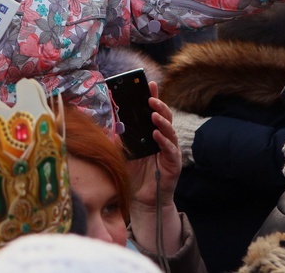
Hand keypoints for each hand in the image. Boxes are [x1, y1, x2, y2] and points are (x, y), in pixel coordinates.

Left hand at [126, 81, 181, 212]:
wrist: (143, 200)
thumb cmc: (135, 175)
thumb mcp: (125, 153)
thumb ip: (120, 139)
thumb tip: (110, 124)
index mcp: (152, 134)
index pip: (153, 112)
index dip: (153, 97)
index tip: (150, 84)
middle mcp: (163, 139)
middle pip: (164, 117)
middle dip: (159, 105)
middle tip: (150, 97)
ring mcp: (170, 150)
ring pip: (169, 130)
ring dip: (162, 120)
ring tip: (154, 114)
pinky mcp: (173, 163)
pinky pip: (170, 149)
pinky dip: (164, 140)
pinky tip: (156, 134)